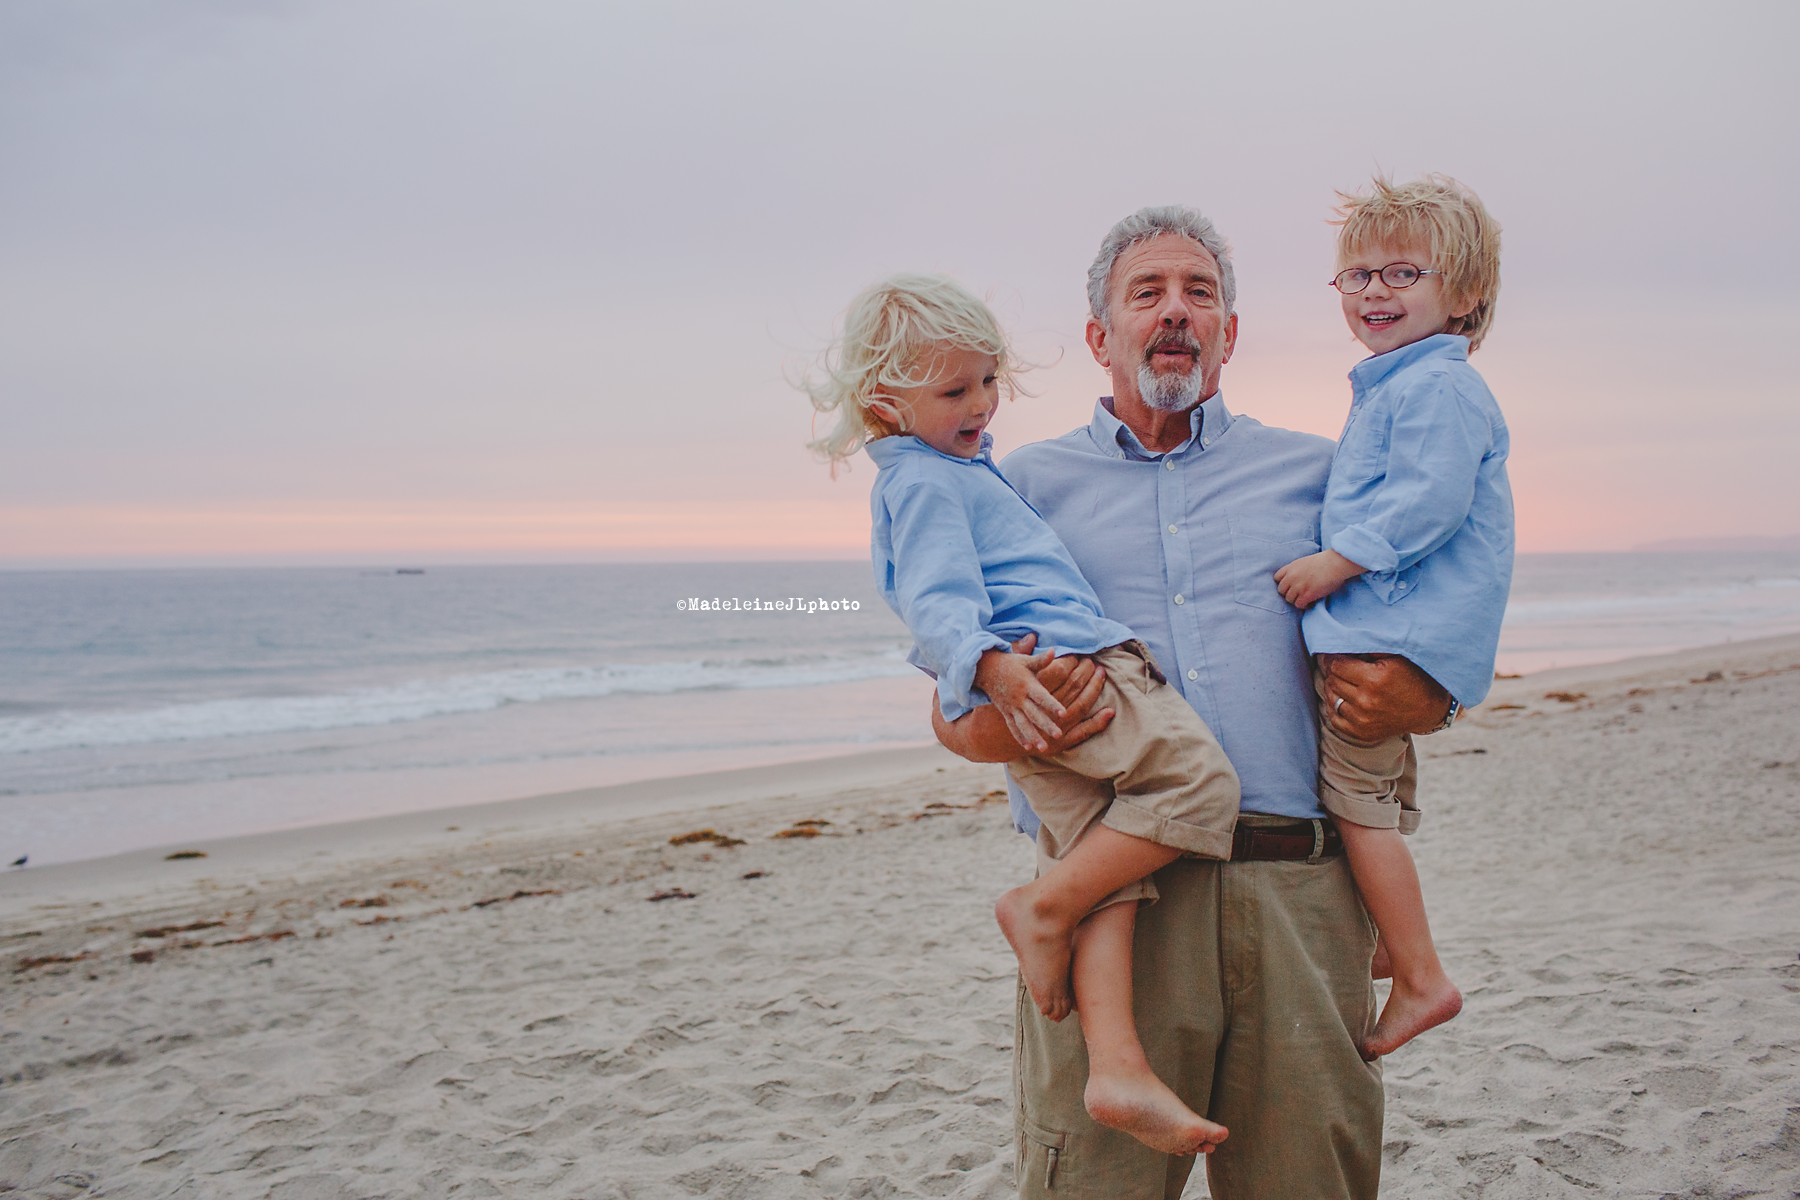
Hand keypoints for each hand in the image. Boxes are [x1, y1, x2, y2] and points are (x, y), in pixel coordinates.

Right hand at [974, 646, 1066, 753]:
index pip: (1041, 697)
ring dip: (1033, 736)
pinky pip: (1012, 726)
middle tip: (1058, 735)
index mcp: (1027, 685)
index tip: (1063, 713)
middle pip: (1034, 714)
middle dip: (1046, 725)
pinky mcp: (1006, 712)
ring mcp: (1012, 707)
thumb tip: (1053, 651)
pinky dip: (1020, 737)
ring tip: (1044, 748)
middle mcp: (1019, 698)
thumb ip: (1040, 660)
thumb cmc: (1010, 664)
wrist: (985, 670)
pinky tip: (1028, 747)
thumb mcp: (1025, 660)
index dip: (1052, 704)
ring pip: (1023, 724)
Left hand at [1274, 549, 1365, 609]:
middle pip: (1281, 590)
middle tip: (1299, 594)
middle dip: (1289, 593)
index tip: (1290, 586)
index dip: (1283, 583)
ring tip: (1306, 599)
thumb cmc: (1326, 561)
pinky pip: (1299, 605)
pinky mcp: (1306, 595)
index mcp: (1291, 567)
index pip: (1277, 578)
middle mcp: (1291, 577)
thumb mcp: (1306, 562)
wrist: (1335, 563)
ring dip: (1297, 600)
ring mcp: (1298, 586)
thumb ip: (1298, 570)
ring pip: (1289, 599)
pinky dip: (1304, 605)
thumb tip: (1298, 580)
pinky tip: (1311, 602)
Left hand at [1319, 653, 1451, 740]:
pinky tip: (1341, 699)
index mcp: (1375, 679)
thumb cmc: (1413, 678)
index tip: (1337, 656)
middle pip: (1333, 681)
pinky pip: (1334, 719)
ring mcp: (1363, 719)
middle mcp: (1366, 701)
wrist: (1428, 709)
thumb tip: (1343, 644)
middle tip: (1341, 667)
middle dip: (1335, 672)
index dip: (1335, 658)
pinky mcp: (1362, 733)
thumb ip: (1369, 649)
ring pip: (1331, 699)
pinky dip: (1334, 708)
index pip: (1337, 666)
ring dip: (1334, 688)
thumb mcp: (1396, 656)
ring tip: (1342, 681)